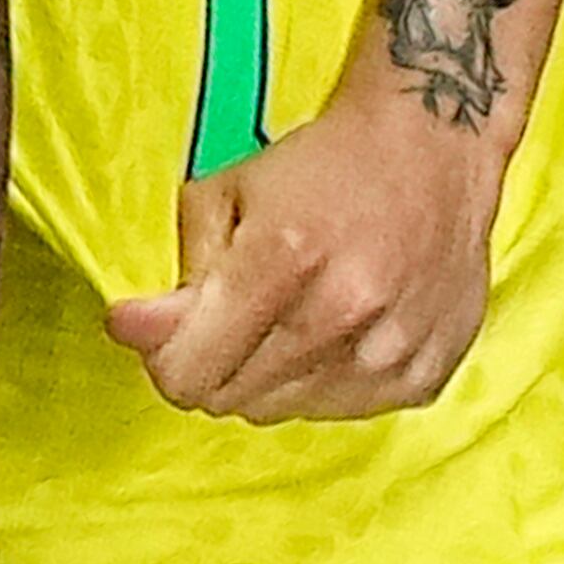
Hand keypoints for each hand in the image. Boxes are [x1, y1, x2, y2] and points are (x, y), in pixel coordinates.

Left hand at [103, 71, 502, 418]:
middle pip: (231, 399)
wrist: (432, 151)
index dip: (162, 357)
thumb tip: (130, 331)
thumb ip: (179, 272)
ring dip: (264, 376)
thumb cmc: (322, 165)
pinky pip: (340, 412)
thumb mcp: (224, 192)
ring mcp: (390, 353)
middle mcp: (342, 315)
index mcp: (282, 261)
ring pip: (282, 410)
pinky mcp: (425, 376)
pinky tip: (332, 331)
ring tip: (283, 316)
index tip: (160, 333)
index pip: (190, 373)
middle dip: (208, 364)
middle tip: (220, 319)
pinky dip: (320, 382)